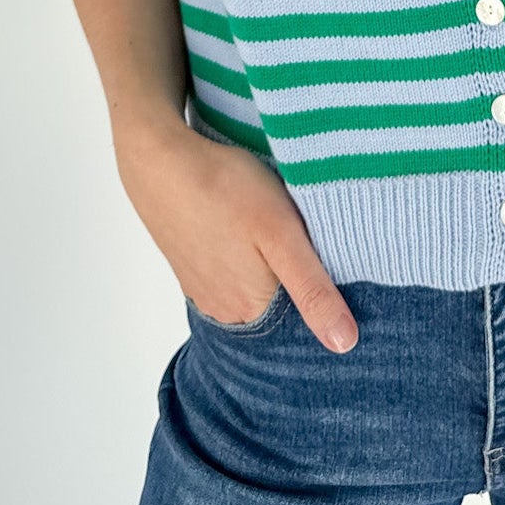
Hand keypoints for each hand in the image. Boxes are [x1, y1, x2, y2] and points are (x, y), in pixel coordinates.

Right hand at [115, 119, 360, 352]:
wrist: (160, 160)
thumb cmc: (224, 188)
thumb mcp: (282, 234)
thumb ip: (312, 289)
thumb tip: (344, 344)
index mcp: (252, 309)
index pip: (305, 314)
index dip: (322, 283)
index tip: (322, 248)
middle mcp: (226, 310)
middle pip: (279, 301)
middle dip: (295, 274)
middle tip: (298, 228)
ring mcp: (205, 289)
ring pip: (255, 286)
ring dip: (269, 263)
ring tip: (269, 225)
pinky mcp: (192, 266)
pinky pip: (231, 272)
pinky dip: (244, 255)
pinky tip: (244, 225)